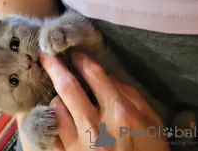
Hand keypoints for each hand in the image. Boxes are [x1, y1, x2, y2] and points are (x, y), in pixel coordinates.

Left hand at [40, 52, 169, 150]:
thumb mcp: (152, 123)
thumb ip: (132, 96)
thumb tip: (109, 78)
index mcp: (119, 113)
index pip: (96, 77)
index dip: (82, 61)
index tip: (74, 54)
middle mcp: (95, 126)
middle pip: (68, 88)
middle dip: (54, 66)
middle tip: (46, 54)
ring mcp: (77, 143)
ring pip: (56, 108)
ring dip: (57, 98)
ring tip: (62, 97)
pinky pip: (51, 130)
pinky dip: (52, 120)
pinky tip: (56, 116)